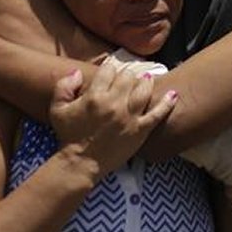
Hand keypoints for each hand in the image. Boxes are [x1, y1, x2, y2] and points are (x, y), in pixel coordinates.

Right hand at [49, 63, 177, 179]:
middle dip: (127, 75)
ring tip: (146, 80)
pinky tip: (173, 94)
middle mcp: (114, 103)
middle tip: (127, 79)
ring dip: (146, 82)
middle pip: (128, 78)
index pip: (109, 70)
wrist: (80, 163)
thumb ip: (65, 85)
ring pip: (144, 90)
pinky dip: (167, 103)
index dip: (110, 69)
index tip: (111, 73)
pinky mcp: (140, 131)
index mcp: (95, 96)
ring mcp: (130, 117)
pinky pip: (158, 114)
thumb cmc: (68, 135)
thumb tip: (78, 71)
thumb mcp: (58, 108)